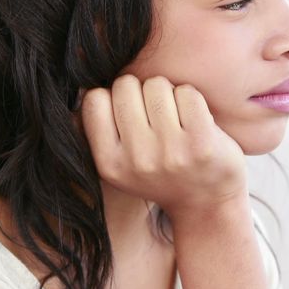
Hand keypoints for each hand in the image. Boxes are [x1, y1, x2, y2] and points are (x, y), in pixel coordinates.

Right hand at [80, 74, 246, 215]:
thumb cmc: (160, 173)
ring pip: (156, 84)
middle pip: (125, 85)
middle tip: (154, 116)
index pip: (93, 99)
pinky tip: (195, 121)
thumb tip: (80, 86)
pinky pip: (187, 92)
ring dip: (167, 94)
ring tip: (175, 120)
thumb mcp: (119, 165)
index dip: (111, 98)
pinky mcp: (201, 142)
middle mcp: (137, 159)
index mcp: (109, 164)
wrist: (207, 204)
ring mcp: (170, 151)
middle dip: (140, 92)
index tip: (128, 114)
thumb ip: (99, 131)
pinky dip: (191, 99)